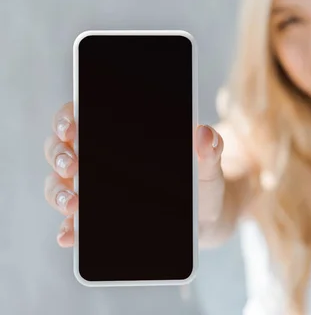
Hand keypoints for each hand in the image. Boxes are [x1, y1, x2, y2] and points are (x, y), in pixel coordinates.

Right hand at [43, 102, 226, 247]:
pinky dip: (68, 229)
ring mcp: (95, 190)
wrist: (208, 217)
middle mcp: (99, 160)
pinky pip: (73, 224)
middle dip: (59, 155)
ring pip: (59, 185)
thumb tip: (205, 135)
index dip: (68, 118)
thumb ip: (210, 150)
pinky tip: (69, 235)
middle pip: (61, 149)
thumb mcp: (209, 166)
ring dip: (58, 193)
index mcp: (121, 136)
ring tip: (72, 203)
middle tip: (71, 165)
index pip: (81, 116)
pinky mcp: (98, 222)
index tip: (72, 127)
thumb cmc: (203, 182)